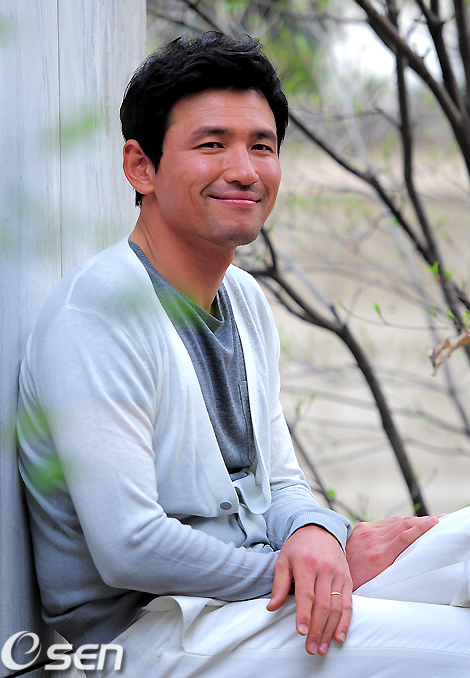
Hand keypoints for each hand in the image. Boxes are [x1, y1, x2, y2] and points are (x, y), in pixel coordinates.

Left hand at [267, 525, 352, 655]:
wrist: (320, 530)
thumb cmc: (298, 548)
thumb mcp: (283, 560)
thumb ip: (278, 584)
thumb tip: (271, 607)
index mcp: (306, 564)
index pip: (306, 593)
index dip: (304, 614)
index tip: (301, 632)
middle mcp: (325, 570)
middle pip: (323, 604)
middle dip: (317, 629)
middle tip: (311, 648)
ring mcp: (338, 575)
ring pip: (336, 607)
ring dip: (330, 630)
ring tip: (322, 647)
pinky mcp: (347, 579)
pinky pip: (348, 603)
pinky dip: (345, 622)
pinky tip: (339, 636)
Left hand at [346, 515, 438, 590]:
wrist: (328, 570)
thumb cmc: (355, 583)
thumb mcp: (377, 582)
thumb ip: (392, 569)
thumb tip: (409, 560)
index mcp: (379, 554)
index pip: (405, 535)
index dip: (422, 527)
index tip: (436, 521)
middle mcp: (373, 539)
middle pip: (403, 524)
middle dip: (422, 520)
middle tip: (439, 518)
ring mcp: (365, 531)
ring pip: (394, 522)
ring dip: (411, 520)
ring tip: (426, 520)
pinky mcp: (360, 528)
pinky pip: (383, 523)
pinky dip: (397, 522)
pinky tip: (405, 523)